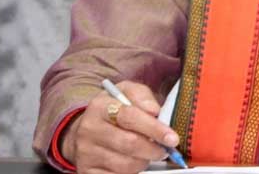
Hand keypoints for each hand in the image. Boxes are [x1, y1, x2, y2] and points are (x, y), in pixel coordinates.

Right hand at [61, 81, 179, 173]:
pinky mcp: (88, 171)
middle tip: (165, 150)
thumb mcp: (126, 93)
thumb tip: (155, 111)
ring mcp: (86, 152)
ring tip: (148, 153)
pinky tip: (135, 161)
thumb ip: (142, 96)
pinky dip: (132, 172)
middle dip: (153, 149)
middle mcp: (90, 129)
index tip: (172, 138)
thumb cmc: (113, 109)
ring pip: (126, 165)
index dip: (154, 128)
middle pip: (129, 144)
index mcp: (100, 106)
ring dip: (144, 161)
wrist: (86, 129)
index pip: (130, 117)